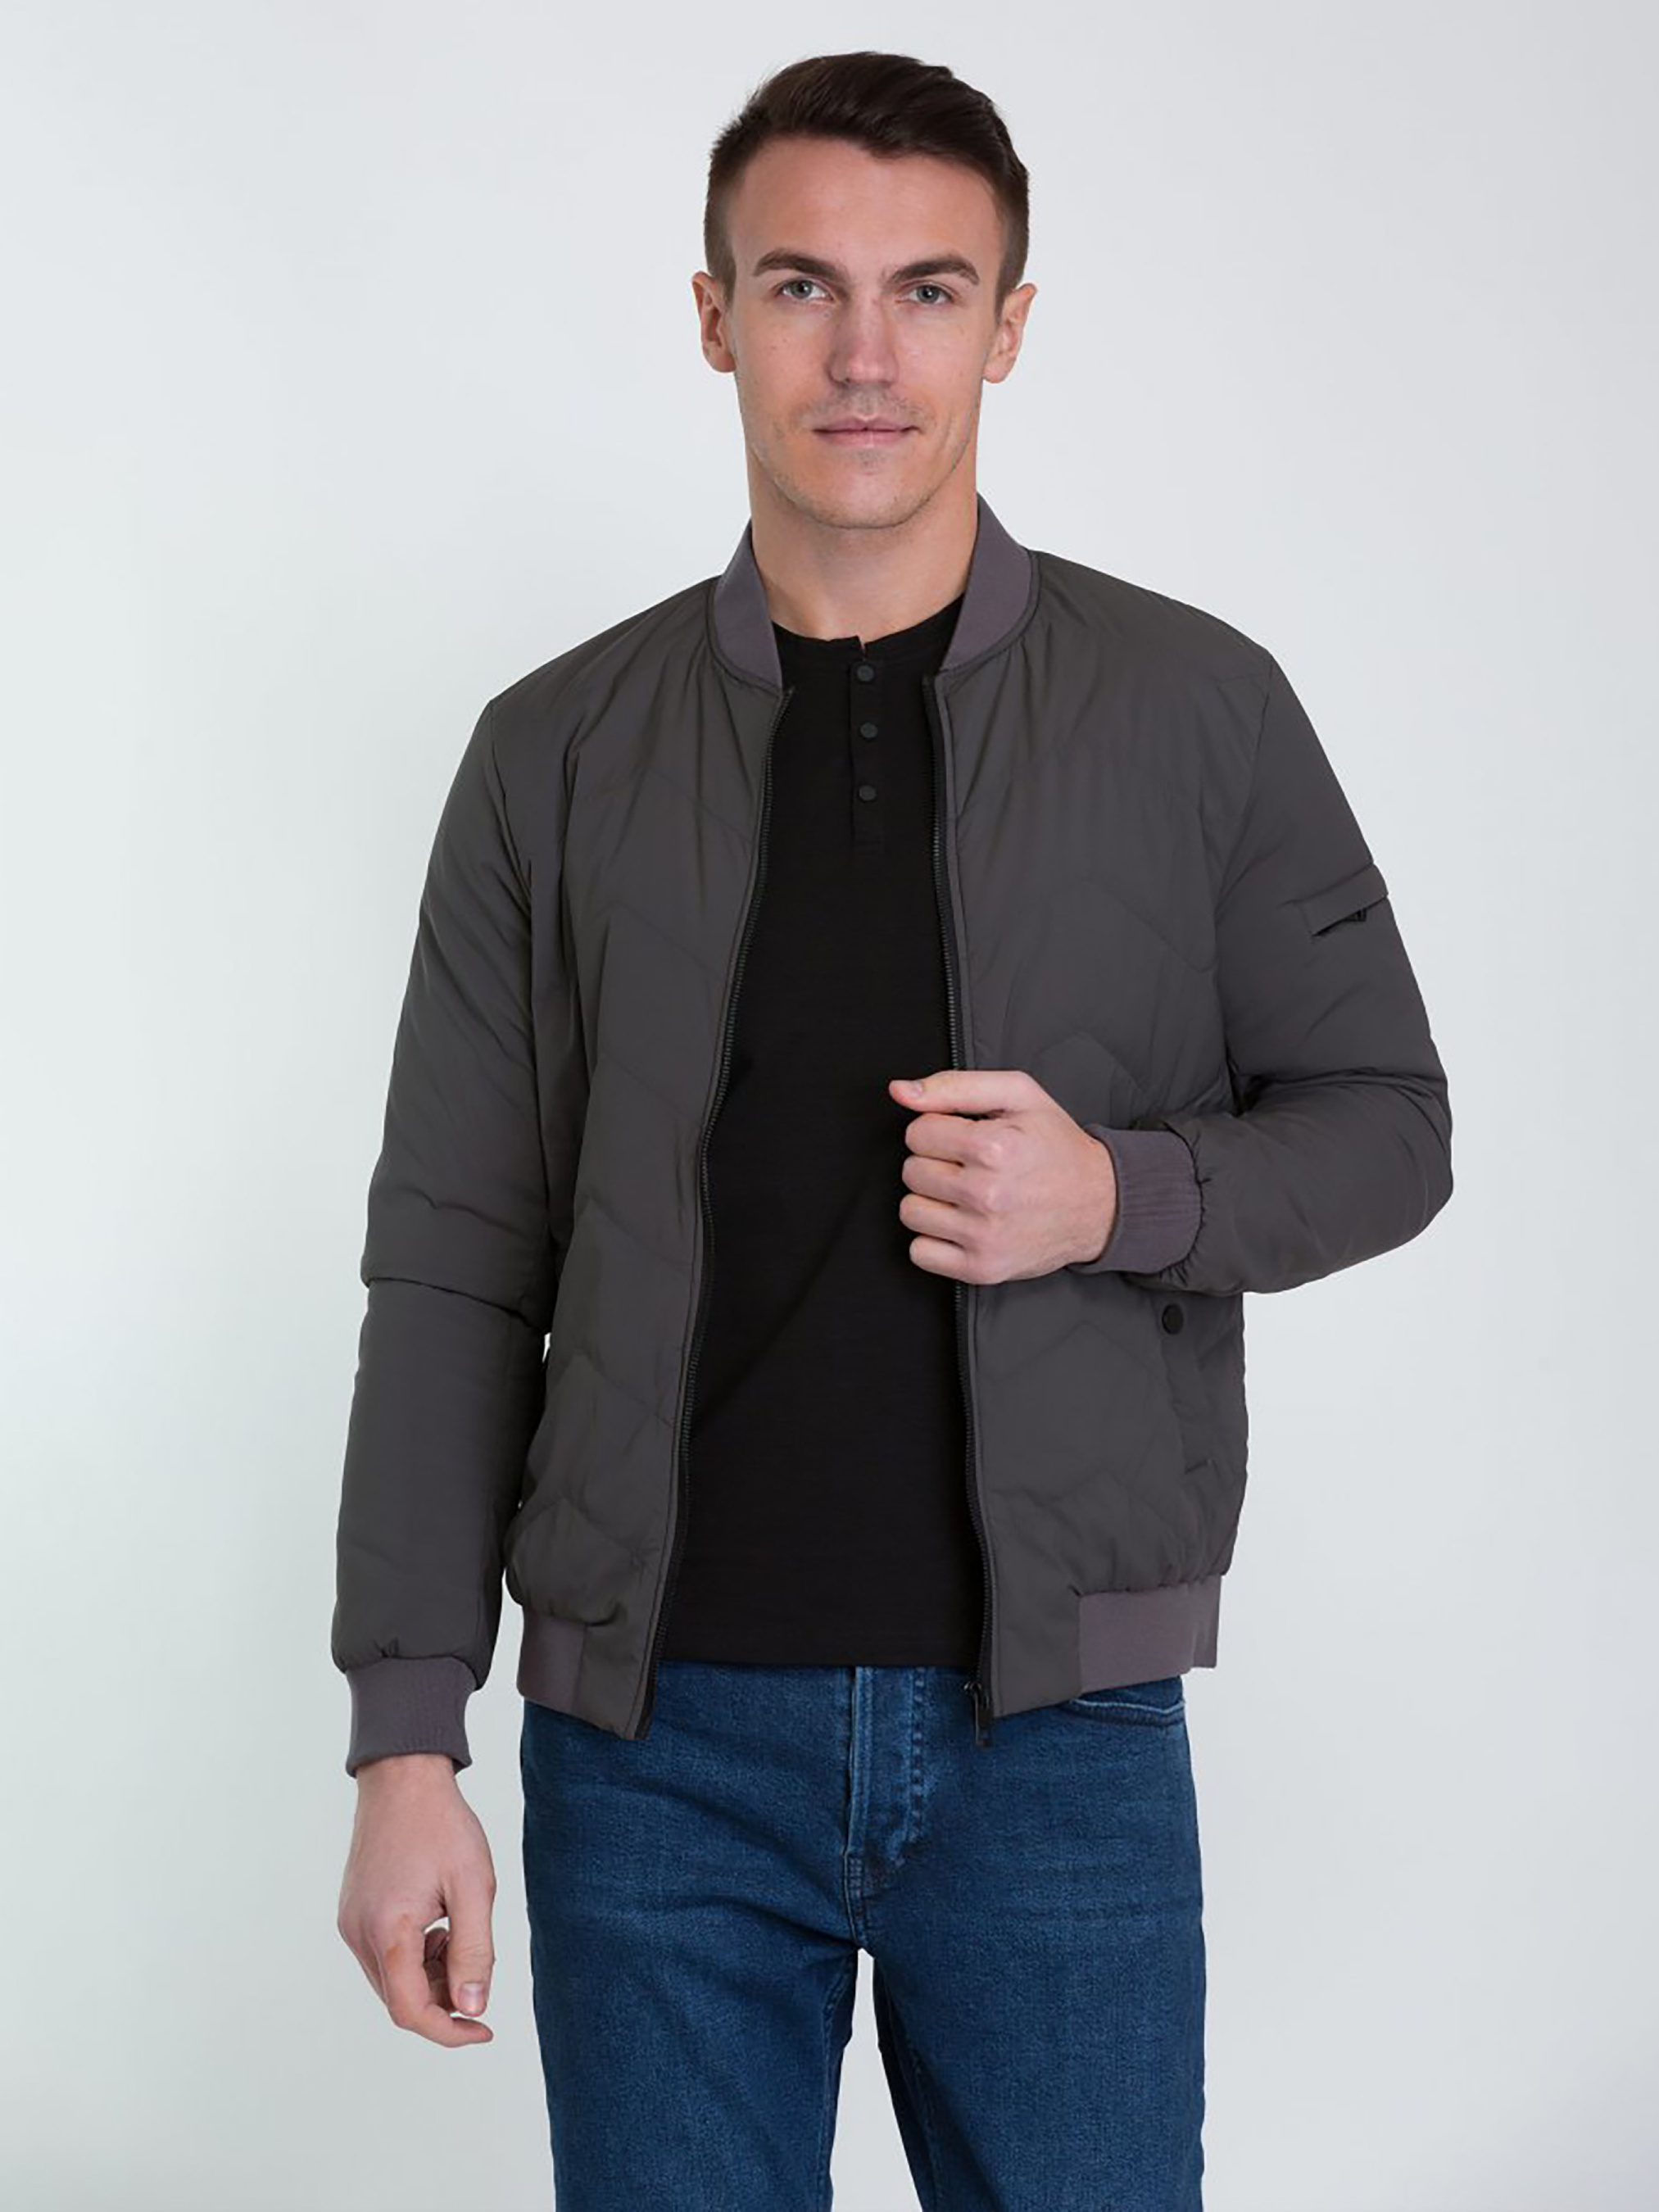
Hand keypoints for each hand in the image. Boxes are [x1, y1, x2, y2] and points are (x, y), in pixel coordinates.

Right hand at [337, 1753, 497, 2046]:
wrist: (403, 1777)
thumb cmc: (440, 1824)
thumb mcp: (474, 1887)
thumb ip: (474, 1952)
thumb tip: (472, 2008)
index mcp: (387, 1931)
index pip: (411, 2011)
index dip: (449, 2031)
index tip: (483, 2028)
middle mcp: (359, 1933)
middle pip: (400, 1999)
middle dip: (442, 1998)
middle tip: (475, 1965)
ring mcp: (351, 1922)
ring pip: (391, 1979)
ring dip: (429, 1975)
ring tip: (458, 1931)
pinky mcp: (353, 1912)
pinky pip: (382, 1955)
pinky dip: (413, 1956)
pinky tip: (437, 1922)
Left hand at [887, 1068, 1116, 1283]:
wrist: (1100, 1203)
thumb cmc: (1056, 1146)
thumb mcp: (1018, 1096)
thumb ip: (955, 1086)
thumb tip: (900, 1091)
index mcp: (994, 1147)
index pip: (917, 1134)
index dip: (938, 1131)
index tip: (963, 1139)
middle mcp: (987, 1194)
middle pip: (911, 1172)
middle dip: (934, 1163)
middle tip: (969, 1166)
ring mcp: (984, 1236)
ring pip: (910, 1211)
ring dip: (931, 1201)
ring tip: (965, 1195)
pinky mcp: (982, 1268)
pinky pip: (920, 1252)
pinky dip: (934, 1239)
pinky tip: (961, 1224)